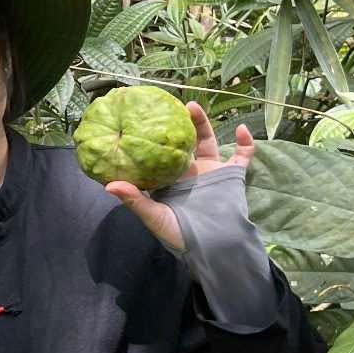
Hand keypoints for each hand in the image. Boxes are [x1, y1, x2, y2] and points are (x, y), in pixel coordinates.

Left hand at [105, 100, 253, 251]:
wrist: (215, 246)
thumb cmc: (181, 235)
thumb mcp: (154, 217)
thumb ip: (135, 200)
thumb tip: (108, 185)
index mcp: (170, 179)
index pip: (159, 153)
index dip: (152, 137)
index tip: (142, 117)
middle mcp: (190, 172)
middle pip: (182, 142)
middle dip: (177, 124)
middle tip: (168, 105)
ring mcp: (212, 172)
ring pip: (207, 141)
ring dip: (202, 124)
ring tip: (192, 106)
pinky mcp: (232, 175)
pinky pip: (242, 155)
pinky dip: (245, 142)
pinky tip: (241, 128)